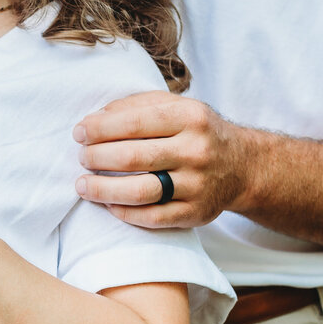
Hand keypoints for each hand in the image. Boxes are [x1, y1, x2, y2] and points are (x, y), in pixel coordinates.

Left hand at [72, 91, 254, 228]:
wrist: (243, 165)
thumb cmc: (196, 132)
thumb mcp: (176, 106)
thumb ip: (137, 106)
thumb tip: (95, 118)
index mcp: (190, 117)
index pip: (133, 123)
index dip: (99, 129)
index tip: (78, 133)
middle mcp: (196, 150)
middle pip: (132, 157)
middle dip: (96, 158)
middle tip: (81, 158)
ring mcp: (197, 185)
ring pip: (139, 191)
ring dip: (102, 189)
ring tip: (83, 184)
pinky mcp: (195, 213)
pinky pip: (151, 217)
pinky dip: (122, 212)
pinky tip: (107, 203)